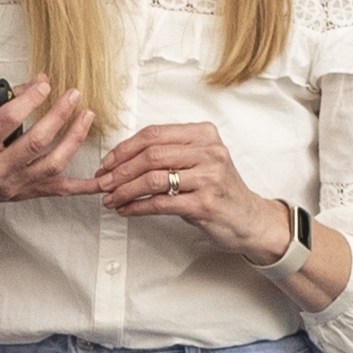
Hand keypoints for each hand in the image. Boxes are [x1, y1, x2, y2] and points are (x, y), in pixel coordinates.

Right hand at [0, 83, 101, 213]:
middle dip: (59, 114)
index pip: (10, 119)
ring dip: (74, 138)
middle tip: (73, 95)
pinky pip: (58, 191)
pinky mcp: (23, 194)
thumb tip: (34, 85)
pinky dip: (82, 187)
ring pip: (52, 164)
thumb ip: (2, 101)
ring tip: (86, 116)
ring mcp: (11, 185)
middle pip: (36, 141)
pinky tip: (101, 180)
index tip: (44, 85)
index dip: (32, 98)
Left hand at [93, 120, 284, 256]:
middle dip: (120, 170)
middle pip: (151, 155)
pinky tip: (126, 210)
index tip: (107, 162)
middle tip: (103, 182)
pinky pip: (160, 204)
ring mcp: (208, 178)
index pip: (154, 134)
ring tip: (111, 198)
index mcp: (204, 134)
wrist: (249, 218)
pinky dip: (137, 207)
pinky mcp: (204, 204)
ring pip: (153, 179)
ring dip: (125, 190)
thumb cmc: (218, 189)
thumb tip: (121, 159)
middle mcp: (209, 152)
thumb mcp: (199, 160)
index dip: (125, 148)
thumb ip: (168, 153)